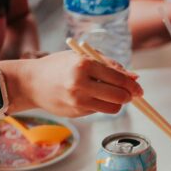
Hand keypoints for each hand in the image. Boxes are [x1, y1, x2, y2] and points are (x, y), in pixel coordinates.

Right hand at [20, 51, 142, 116]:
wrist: (31, 82)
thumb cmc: (60, 66)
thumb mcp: (82, 57)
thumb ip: (109, 65)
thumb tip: (134, 77)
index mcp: (83, 65)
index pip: (118, 78)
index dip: (132, 85)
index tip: (138, 88)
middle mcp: (80, 84)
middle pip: (119, 96)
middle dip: (129, 96)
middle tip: (130, 93)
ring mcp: (78, 101)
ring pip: (112, 108)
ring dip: (118, 103)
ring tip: (112, 95)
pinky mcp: (76, 113)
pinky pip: (99, 111)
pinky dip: (102, 105)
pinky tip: (93, 97)